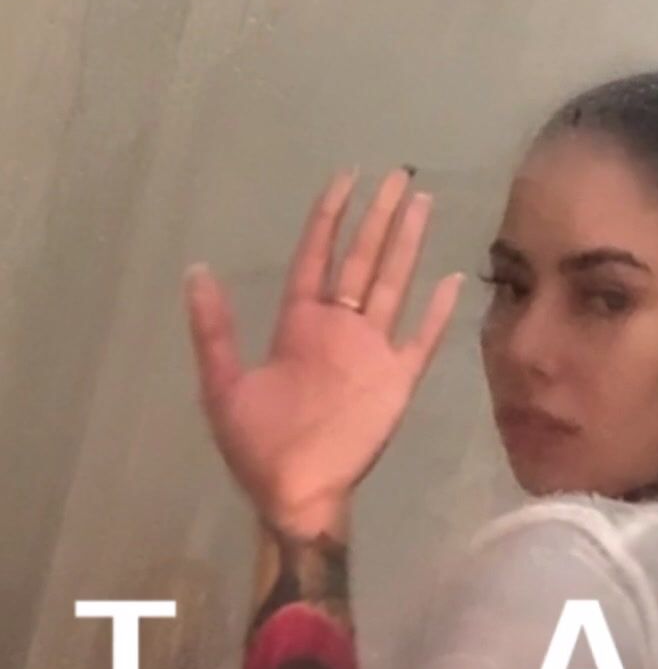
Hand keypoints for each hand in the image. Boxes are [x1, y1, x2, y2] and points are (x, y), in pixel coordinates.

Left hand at [185, 168, 462, 533]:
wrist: (294, 493)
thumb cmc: (257, 446)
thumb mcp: (223, 384)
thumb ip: (215, 330)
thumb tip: (196, 271)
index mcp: (299, 325)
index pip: (318, 257)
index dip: (330, 218)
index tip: (345, 180)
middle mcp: (338, 329)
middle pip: (362, 260)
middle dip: (379, 217)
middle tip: (399, 175)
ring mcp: (371, 352)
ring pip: (393, 285)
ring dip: (407, 245)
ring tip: (422, 203)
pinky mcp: (396, 381)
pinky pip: (420, 339)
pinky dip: (436, 312)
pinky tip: (450, 280)